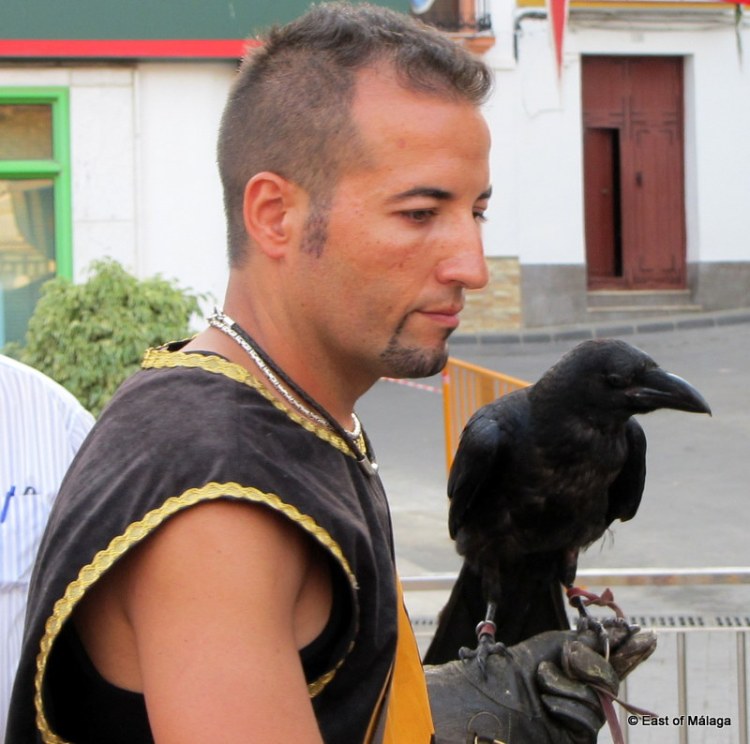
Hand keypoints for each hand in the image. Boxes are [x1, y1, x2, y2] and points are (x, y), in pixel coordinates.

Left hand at [425, 623, 655, 743]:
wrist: (494, 697)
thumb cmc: (518, 668)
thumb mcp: (554, 645)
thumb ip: (587, 642)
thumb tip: (613, 631)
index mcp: (577, 669)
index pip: (613, 660)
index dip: (631, 650)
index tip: (648, 635)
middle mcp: (585, 694)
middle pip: (611, 677)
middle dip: (589, 663)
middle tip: (567, 656)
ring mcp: (584, 718)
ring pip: (599, 696)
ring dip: (566, 683)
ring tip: (542, 683)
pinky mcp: (579, 739)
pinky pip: (588, 715)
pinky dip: (564, 702)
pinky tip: (546, 704)